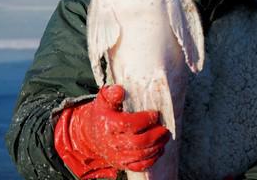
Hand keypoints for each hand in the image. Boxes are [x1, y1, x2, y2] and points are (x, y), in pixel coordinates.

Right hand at [54, 85, 169, 178]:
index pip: (129, 124)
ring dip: (157, 146)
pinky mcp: (122, 164)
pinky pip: (139, 166)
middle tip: (165, 127)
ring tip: (165, 136)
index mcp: (108, 125)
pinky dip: (152, 159)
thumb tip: (120, 90)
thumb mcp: (102, 101)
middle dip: (156, 135)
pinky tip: (159, 149)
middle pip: (138, 142)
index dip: (145, 120)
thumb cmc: (102, 114)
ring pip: (141, 155)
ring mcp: (117, 155)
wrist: (91, 135)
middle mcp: (112, 142)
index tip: (156, 114)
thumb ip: (111, 94)